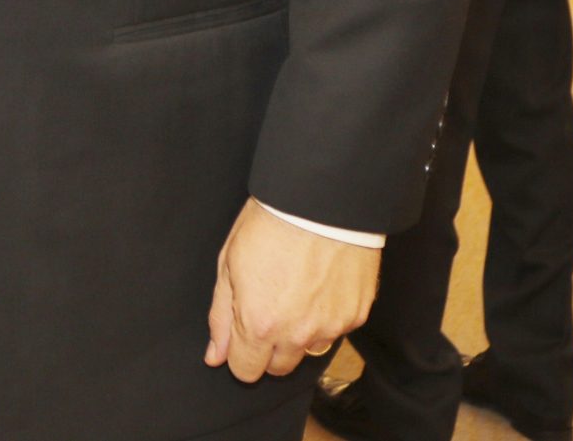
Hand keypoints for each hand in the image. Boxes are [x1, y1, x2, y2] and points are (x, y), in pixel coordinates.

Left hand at [204, 198, 378, 382]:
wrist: (321, 200)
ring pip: (309, 350)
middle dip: (268, 348)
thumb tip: (216, 354)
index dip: (240, 354)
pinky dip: (327, 315)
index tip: (242, 336)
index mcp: (259, 324)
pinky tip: (321, 284)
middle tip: (269, 309)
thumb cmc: (271, 224)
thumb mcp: (229, 264)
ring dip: (300, 333)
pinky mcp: (356, 315)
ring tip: (297, 293)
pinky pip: (336, 330)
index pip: (246, 372)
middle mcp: (297, 335)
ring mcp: (330, 327)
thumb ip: (221, 316)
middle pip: (278, 368)